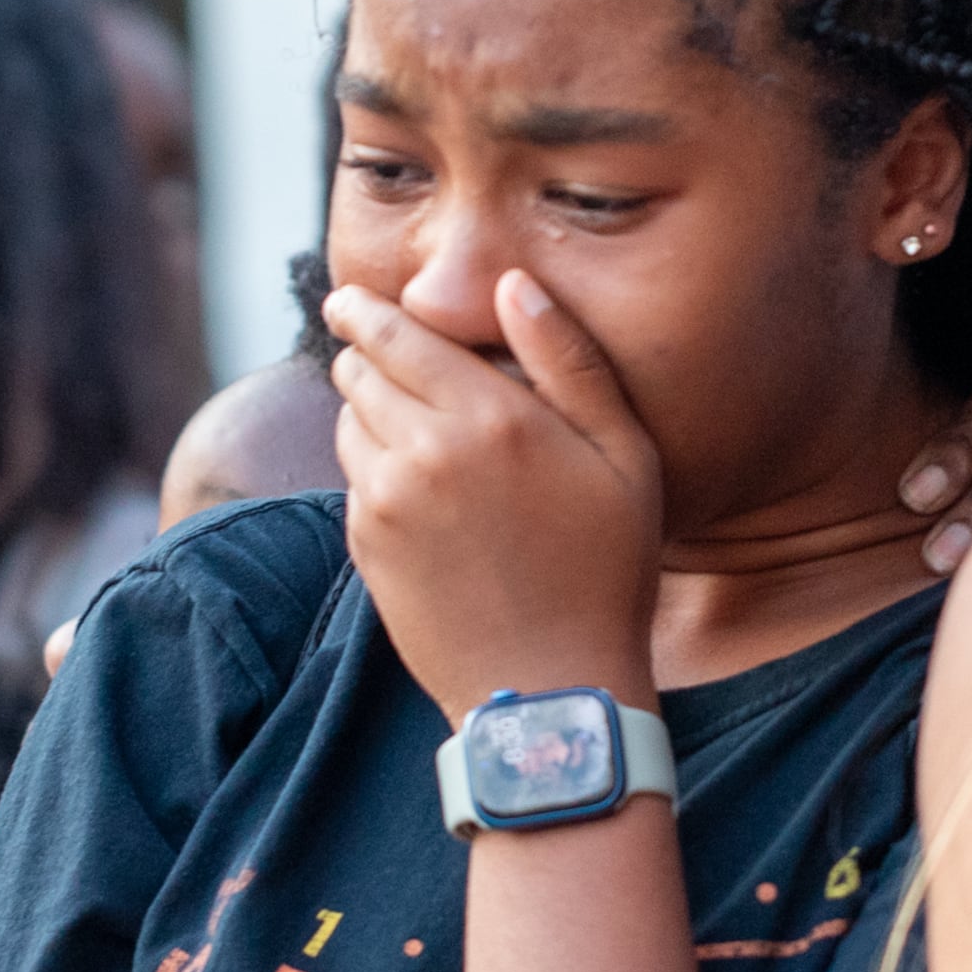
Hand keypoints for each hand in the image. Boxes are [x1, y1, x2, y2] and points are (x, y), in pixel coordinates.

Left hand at [326, 276, 660, 722]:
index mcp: (490, 416)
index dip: (364, 311)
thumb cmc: (608, 569)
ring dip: (368, 412)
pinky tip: (423, 494)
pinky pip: (353, 480)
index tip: (347, 299)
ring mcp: (385, 501)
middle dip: (368, 356)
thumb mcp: (624, 457)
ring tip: (418, 431)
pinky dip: (374, 470)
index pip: (395, 335)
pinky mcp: (365, 546)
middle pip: (359, 372)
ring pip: (348, 424)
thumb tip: (514, 284)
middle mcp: (424, 450)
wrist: (551, 687)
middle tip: (385, 357)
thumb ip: (568, 360)